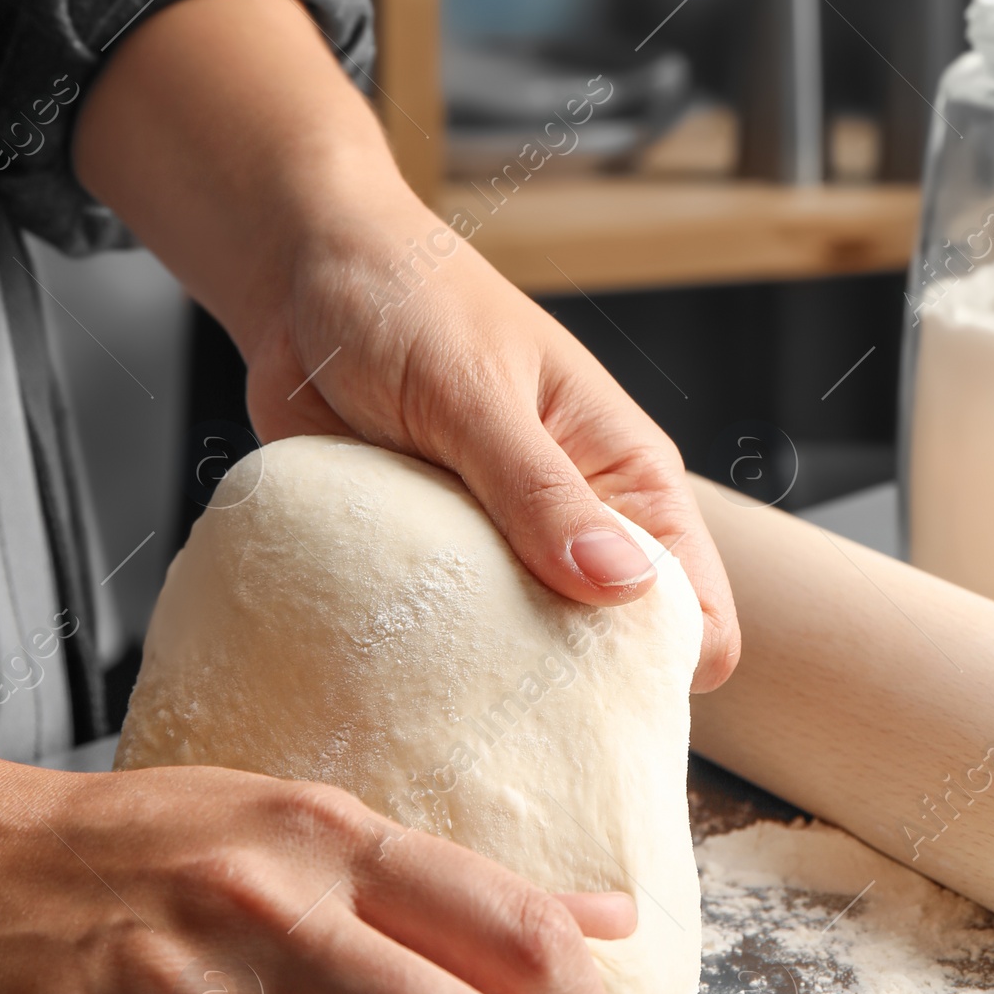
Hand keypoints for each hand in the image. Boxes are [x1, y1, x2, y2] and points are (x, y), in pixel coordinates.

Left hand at [244, 195, 738, 690]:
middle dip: (566, 692)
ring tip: (435, 691)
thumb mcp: (473, 392)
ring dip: (482, 678)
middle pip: (610, 654)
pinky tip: (383, 660)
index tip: (595, 701)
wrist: (301, 278)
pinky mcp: (426, 563)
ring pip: (519, 658)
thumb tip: (620, 584)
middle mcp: (573, 523)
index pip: (692, 608)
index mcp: (623, 475)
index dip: (661, 664)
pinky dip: (416, 655)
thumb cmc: (409, 300)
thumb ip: (538, 487)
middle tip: (503, 714)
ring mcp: (497, 550)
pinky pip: (436, 638)